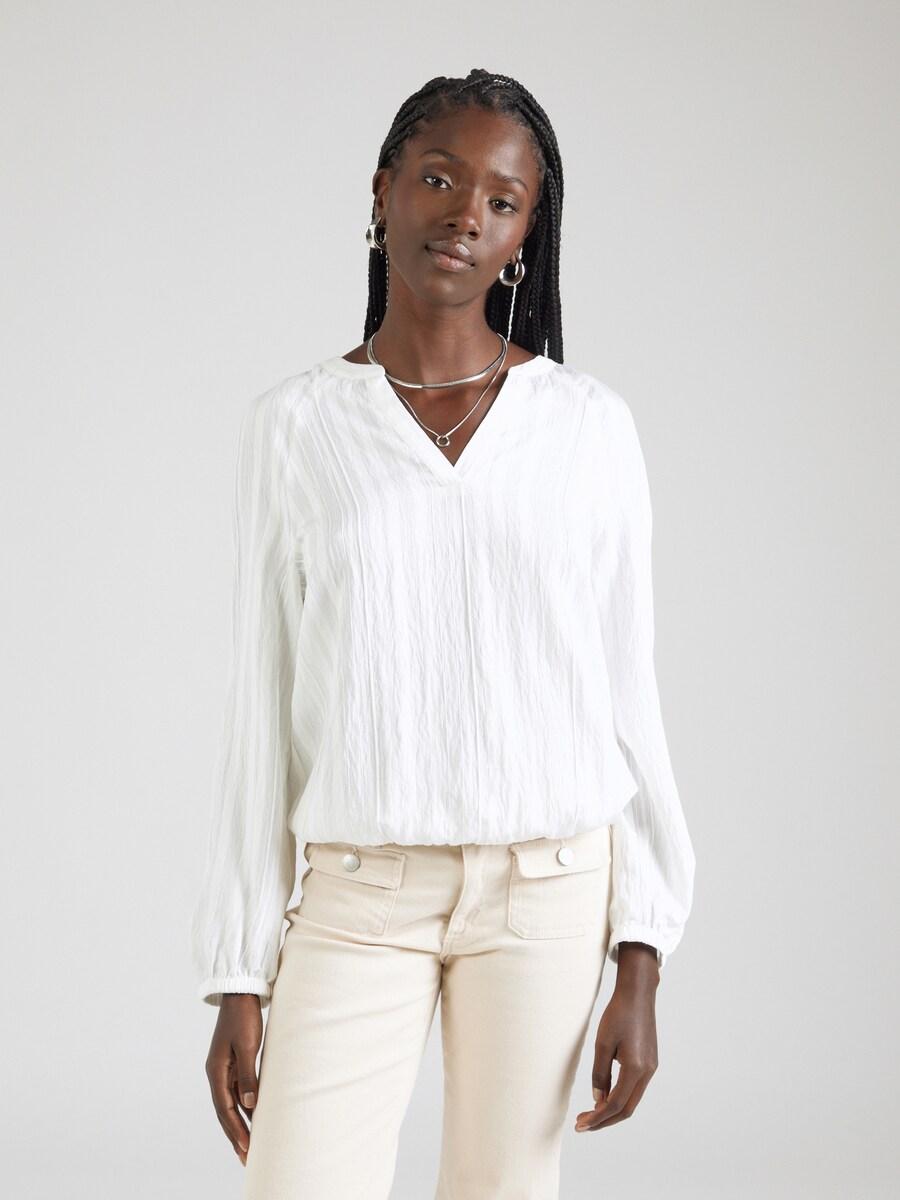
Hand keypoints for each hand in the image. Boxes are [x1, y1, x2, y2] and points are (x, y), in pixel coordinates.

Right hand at [205, 994, 262, 1165]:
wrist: (241, 993)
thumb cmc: (244, 1017)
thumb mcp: (247, 1045)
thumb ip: (248, 1075)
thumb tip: (249, 1105)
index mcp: (216, 1071)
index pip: (224, 1109)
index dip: (235, 1130)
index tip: (246, 1148)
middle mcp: (217, 1073)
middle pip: (225, 1111)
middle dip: (235, 1135)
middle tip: (246, 1158)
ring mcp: (224, 1069)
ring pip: (231, 1104)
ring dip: (239, 1124)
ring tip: (249, 1146)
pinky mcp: (234, 1063)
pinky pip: (237, 1092)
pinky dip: (244, 1107)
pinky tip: (253, 1118)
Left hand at [574, 942, 658, 1131]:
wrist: (638, 994)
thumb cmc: (618, 1014)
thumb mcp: (603, 1043)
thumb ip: (600, 1073)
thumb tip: (598, 1099)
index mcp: (636, 1068)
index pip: (616, 1105)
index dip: (598, 1118)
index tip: (580, 1124)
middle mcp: (647, 1072)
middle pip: (626, 1109)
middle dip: (604, 1120)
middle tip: (582, 1123)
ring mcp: (651, 1068)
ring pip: (631, 1100)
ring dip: (611, 1110)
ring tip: (590, 1112)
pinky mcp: (649, 1062)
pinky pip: (634, 1088)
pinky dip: (619, 1097)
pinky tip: (604, 1096)